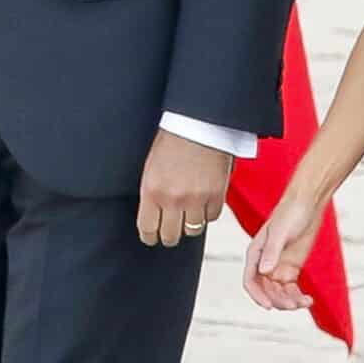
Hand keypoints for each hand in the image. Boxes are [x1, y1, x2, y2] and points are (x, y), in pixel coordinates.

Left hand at [138, 128, 232, 247]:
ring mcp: (196, 199)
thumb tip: (154, 215)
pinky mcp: (216, 196)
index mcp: (151, 191)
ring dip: (190, 225)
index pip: (147, 229)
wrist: (197, 125)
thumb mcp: (151, 168)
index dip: (149, 236)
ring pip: (193, 230)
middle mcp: (172, 199)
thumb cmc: (171, 141)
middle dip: (169, 236)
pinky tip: (203, 204)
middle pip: (171, 236)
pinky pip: (212, 218)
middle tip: (170, 232)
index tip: (151, 237)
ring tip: (188, 217)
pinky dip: (207, 214)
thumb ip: (152, 193)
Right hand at [244, 185, 327, 310]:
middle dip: (278, 300)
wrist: (308, 204)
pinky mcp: (292, 268)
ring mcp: (278, 266)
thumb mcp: (280, 233)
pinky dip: (298, 297)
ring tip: (305, 302)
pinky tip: (309, 299)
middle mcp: (264, 262)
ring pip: (279, 293)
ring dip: (289, 301)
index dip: (257, 295)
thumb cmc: (291, 213)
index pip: (250, 280)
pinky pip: (291, 289)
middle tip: (294, 304)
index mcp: (256, 253)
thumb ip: (271, 252)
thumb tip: (264, 271)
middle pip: (266, 290)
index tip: (269, 306)